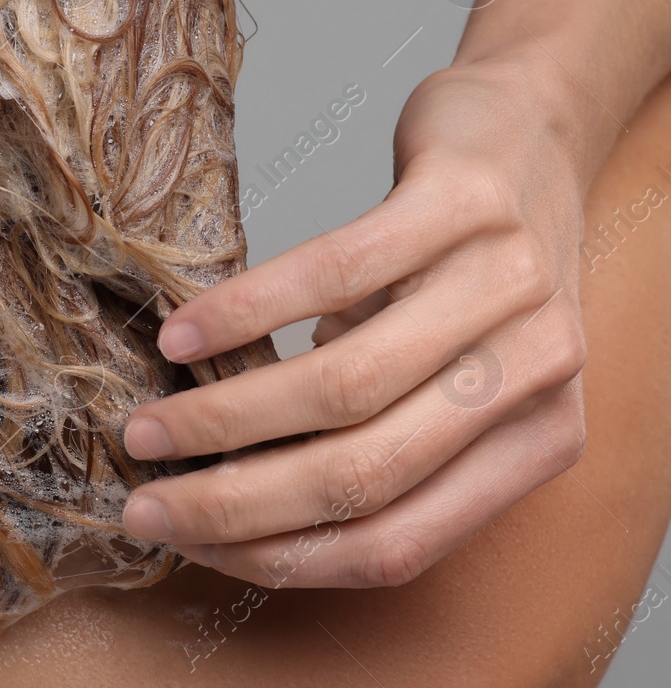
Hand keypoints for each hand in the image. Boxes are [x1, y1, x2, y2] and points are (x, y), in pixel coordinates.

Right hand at [120, 54, 589, 586]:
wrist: (530, 130)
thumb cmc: (470, 266)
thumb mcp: (448, 373)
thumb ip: (378, 439)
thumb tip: (239, 499)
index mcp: (538, 442)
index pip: (399, 541)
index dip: (279, 557)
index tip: (189, 542)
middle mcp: (538, 374)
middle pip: (366, 476)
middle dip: (236, 505)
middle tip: (148, 505)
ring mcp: (509, 284)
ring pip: (345, 387)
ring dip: (225, 419)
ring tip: (151, 426)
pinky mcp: (464, 202)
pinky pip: (335, 273)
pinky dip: (244, 312)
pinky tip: (183, 333)